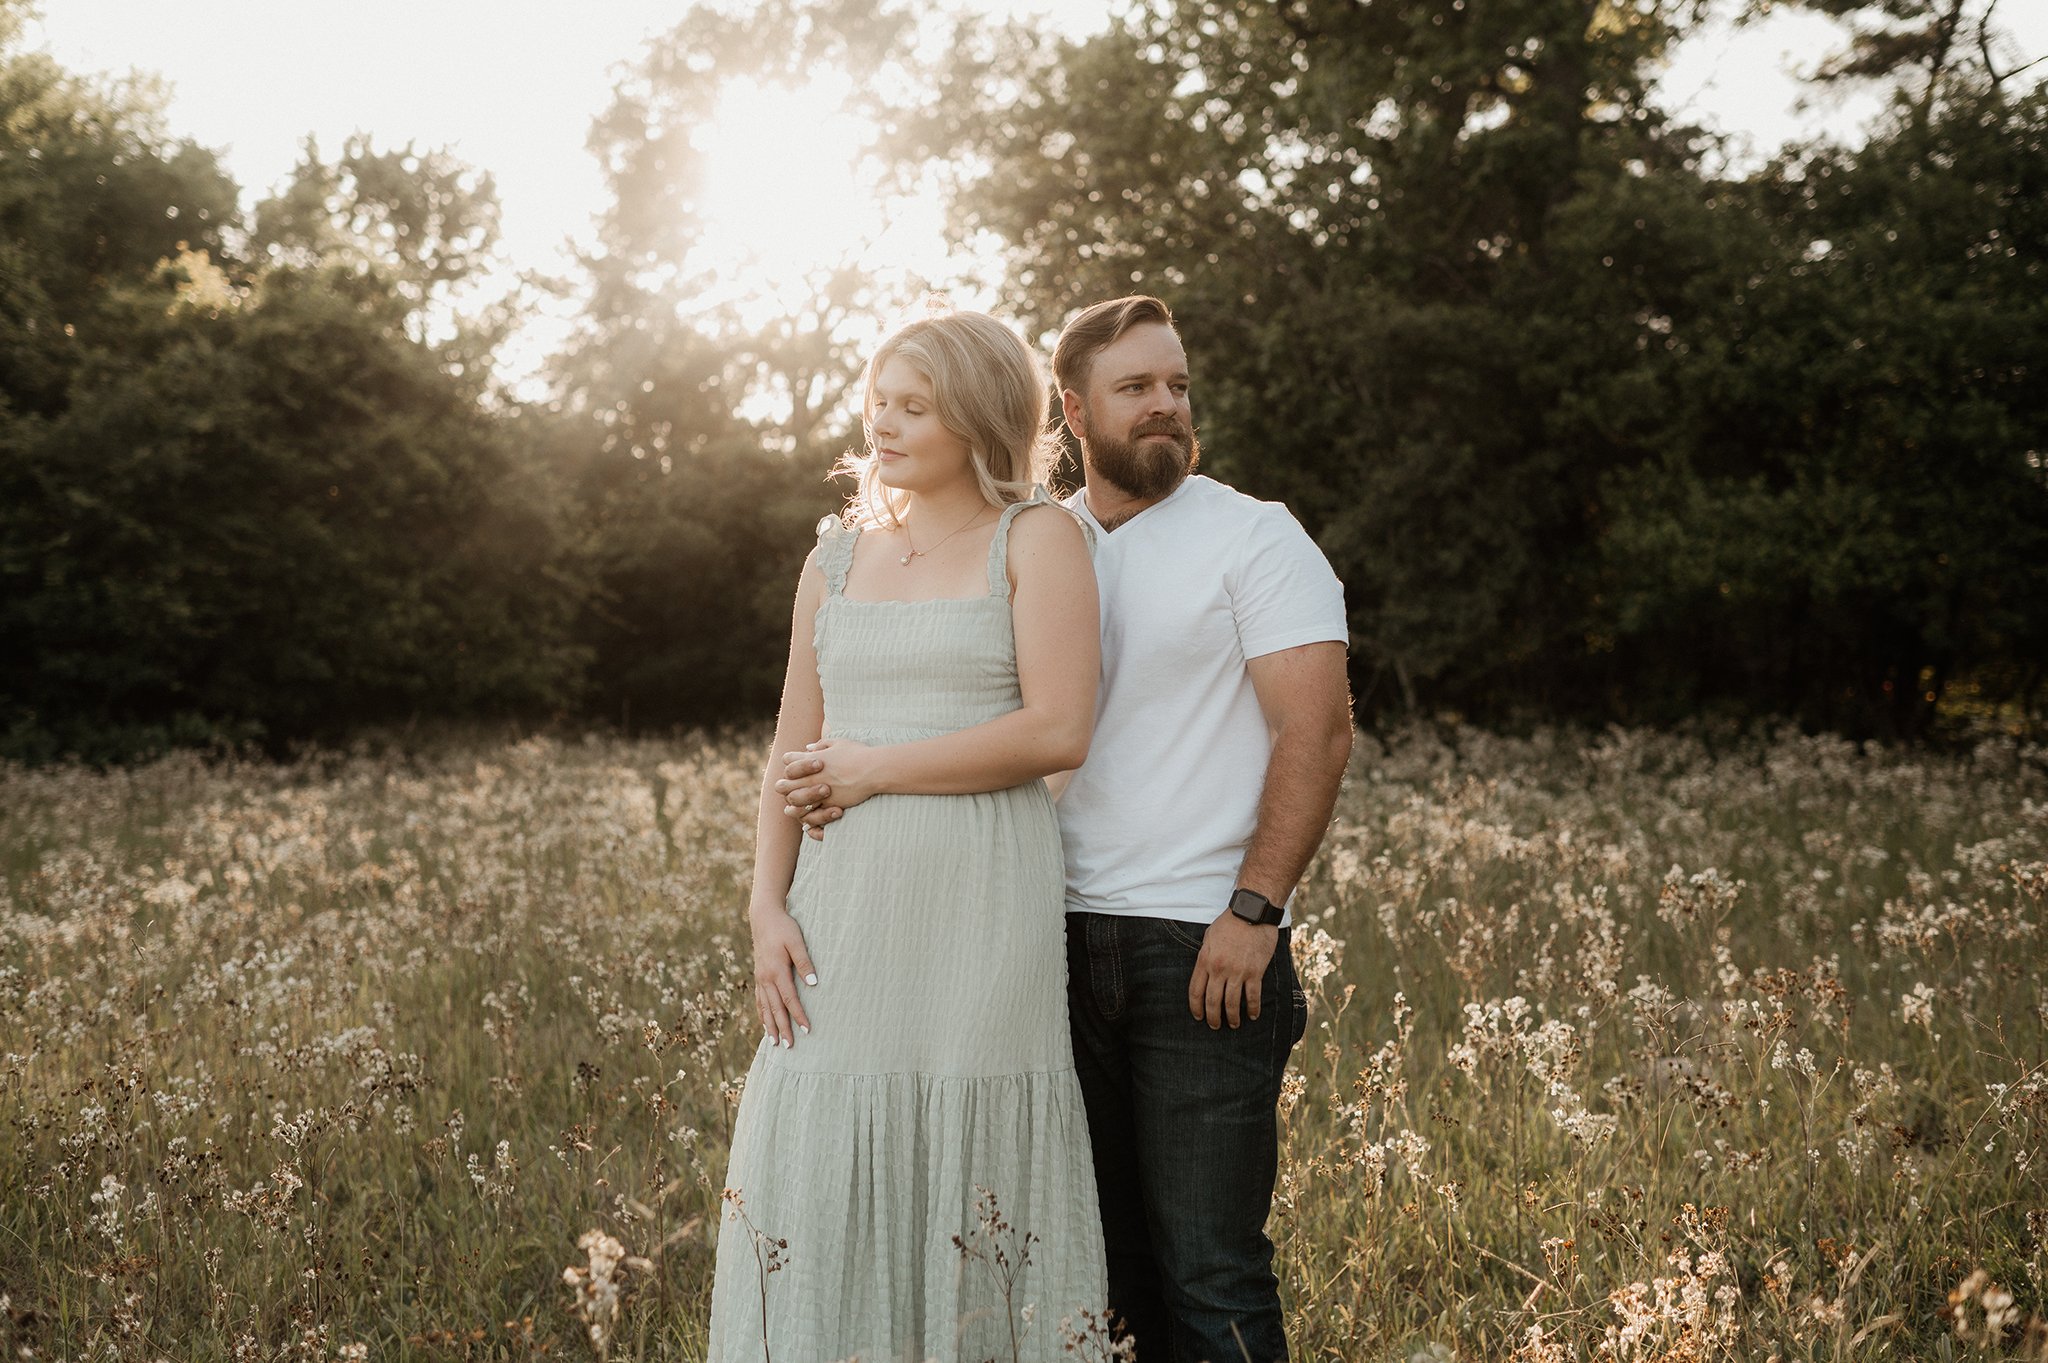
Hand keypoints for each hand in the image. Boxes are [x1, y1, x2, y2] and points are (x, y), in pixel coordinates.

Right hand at [750, 903, 817, 1048]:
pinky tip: (764, 1023)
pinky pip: (759, 1000)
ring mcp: (760, 978)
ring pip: (765, 1007)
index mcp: (777, 971)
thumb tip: (814, 983)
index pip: (790, 999)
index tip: (807, 1030)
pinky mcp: (758, 976)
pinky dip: (762, 1014)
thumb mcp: (797, 941)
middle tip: (790, 1047)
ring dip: (770, 1025)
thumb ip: (805, 962)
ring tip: (775, 1043)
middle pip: (775, 1009)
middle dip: (783, 1028)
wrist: (764, 917)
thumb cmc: (783, 928)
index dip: (798, 1016)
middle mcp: (766, 978)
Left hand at [779, 740, 876, 837]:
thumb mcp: (839, 743)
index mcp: (811, 759)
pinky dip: (807, 813)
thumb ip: (821, 744)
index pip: (787, 760)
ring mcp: (817, 791)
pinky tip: (811, 811)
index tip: (797, 766)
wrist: (873, 769)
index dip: (789, 763)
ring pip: (792, 800)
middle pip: (783, 783)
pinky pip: (809, 813)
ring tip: (798, 803)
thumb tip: (808, 748)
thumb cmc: (859, 754)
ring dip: (793, 802)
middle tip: (792, 787)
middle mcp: (810, 775)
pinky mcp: (827, 803)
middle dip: (785, 785)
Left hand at [1188, 912, 1279, 1028]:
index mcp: (1205, 960)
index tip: (1198, 1016)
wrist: (1251, 913)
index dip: (1196, 1007)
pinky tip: (1252, 1015)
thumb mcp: (1209, 938)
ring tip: (1233, 1024)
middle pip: (1212, 1001)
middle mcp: (1219, 969)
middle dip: (1213, 1017)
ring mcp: (1238, 972)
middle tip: (1215, 1026)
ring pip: (1232, 1003)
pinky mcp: (1255, 972)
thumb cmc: (1229, 923)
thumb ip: (1205, 957)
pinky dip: (1253, 1008)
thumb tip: (1205, 973)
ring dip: (1232, 1017)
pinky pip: (1253, 996)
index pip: (1195, 991)